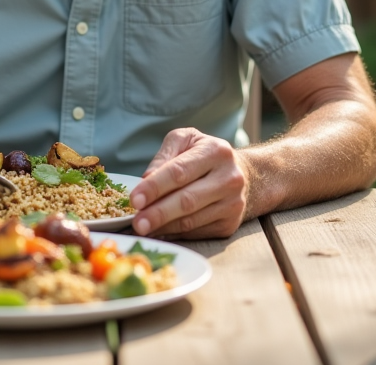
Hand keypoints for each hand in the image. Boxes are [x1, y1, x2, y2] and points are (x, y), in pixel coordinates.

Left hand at [129, 127, 249, 238]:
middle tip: (137, 223)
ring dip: (163, 227)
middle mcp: (229, 178)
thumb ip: (163, 157)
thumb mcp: (184, 141)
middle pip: (187, 200)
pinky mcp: (229, 224)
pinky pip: (196, 232)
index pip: (179, 172)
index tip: (135, 200)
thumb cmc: (203, 155)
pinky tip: (160, 231)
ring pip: (191, 221)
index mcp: (216, 151)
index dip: (155, 187)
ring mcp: (233, 204)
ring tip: (143, 228)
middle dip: (158, 213)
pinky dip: (175, 234)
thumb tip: (145, 180)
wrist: (240, 173)